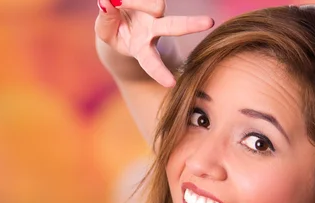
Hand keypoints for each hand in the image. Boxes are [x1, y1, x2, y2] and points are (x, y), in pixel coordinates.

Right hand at [95, 0, 213, 86]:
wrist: (118, 16)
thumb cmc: (114, 29)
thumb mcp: (105, 31)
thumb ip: (105, 20)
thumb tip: (106, 1)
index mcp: (143, 48)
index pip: (151, 62)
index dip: (159, 72)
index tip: (171, 83)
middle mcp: (155, 30)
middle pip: (174, 27)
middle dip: (190, 25)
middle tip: (209, 22)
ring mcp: (157, 12)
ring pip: (154, 3)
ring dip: (133, 2)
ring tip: (116, 3)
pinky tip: (122, 1)